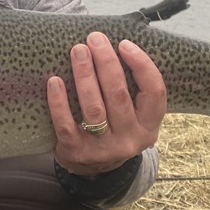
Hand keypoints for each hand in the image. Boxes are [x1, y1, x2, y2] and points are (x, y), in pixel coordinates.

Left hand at [47, 32, 165, 175]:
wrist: (91, 169)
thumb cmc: (112, 128)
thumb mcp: (133, 116)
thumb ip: (132, 89)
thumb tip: (116, 46)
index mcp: (149, 126)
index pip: (155, 92)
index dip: (142, 65)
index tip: (124, 44)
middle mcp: (130, 139)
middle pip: (119, 95)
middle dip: (106, 63)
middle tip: (94, 39)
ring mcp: (103, 148)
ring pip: (94, 108)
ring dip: (85, 76)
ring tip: (78, 51)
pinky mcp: (77, 151)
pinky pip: (66, 123)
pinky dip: (59, 101)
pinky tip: (54, 81)